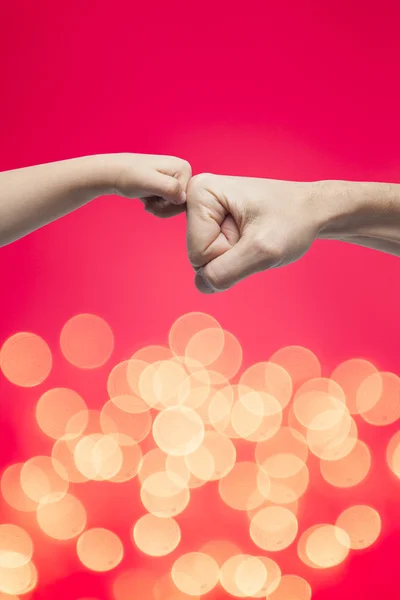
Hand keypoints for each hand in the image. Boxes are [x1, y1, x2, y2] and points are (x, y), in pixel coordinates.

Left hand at [106, 153, 191, 217]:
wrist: (114, 173)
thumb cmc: (128, 176)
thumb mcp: (149, 182)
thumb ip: (169, 188)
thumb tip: (183, 198)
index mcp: (184, 168)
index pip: (186, 200)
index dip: (169, 205)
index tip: (153, 199)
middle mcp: (184, 171)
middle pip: (182, 204)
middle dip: (164, 208)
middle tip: (148, 202)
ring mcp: (177, 178)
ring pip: (175, 206)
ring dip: (160, 208)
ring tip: (147, 199)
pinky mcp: (170, 184)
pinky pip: (170, 204)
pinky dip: (158, 206)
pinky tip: (148, 198)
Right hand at [186, 173, 323, 292]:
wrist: (312, 211)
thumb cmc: (293, 221)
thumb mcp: (262, 251)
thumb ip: (226, 272)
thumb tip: (201, 286)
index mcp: (200, 192)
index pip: (197, 253)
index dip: (228, 253)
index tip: (252, 232)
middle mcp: (196, 197)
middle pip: (198, 256)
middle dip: (230, 255)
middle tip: (255, 235)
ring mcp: (204, 211)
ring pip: (206, 259)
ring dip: (235, 256)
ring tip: (254, 234)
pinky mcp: (212, 222)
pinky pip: (215, 257)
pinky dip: (237, 256)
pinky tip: (250, 237)